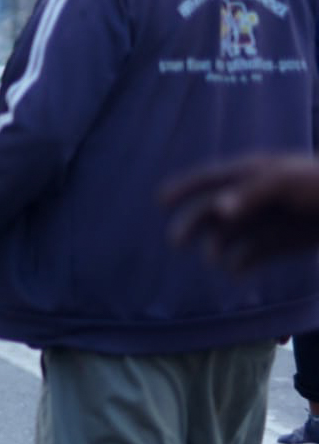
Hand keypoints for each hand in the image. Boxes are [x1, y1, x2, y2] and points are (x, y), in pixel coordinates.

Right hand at [161, 153, 318, 271]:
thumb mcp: (283, 181)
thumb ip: (249, 193)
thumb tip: (217, 209)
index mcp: (256, 172)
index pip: (213, 176)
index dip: (186, 186)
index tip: (160, 200)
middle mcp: (257, 196)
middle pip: (215, 210)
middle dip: (195, 224)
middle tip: (175, 242)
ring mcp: (269, 220)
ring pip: (231, 234)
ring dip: (218, 247)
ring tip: (214, 260)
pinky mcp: (283, 243)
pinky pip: (253, 254)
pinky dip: (241, 263)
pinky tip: (235, 271)